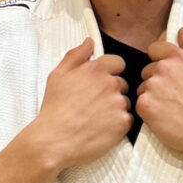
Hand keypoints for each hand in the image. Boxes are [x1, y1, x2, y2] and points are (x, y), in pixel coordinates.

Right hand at [32, 37, 131, 168]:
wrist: (54, 141)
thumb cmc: (54, 108)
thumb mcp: (58, 75)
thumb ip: (76, 55)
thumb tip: (90, 41)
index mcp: (96, 70)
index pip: (117, 62)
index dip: (109, 72)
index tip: (99, 83)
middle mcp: (110, 84)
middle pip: (122, 83)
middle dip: (111, 91)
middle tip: (94, 104)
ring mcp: (118, 104)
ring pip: (124, 101)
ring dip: (115, 107)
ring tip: (96, 117)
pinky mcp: (123, 123)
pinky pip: (128, 119)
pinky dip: (118, 123)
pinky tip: (102, 128)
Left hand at [137, 27, 182, 160]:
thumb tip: (181, 31)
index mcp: (178, 56)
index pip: (154, 48)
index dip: (159, 59)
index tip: (167, 72)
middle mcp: (162, 68)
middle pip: (148, 69)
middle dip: (156, 79)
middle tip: (173, 95)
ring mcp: (152, 86)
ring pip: (143, 86)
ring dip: (151, 94)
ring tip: (170, 106)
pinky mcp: (144, 104)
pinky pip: (140, 102)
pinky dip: (149, 109)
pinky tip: (163, 115)